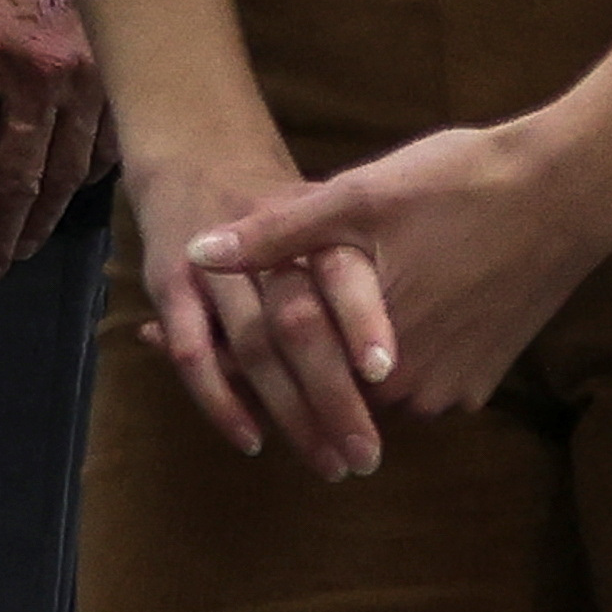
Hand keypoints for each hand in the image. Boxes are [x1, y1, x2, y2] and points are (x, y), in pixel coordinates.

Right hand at [125, 132, 387, 483]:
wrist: (199, 147)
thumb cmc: (290, 196)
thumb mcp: (345, 203)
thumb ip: (384, 270)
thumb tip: (441, 347)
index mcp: (312, 219)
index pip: (341, 272)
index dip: (362, 320)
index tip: (383, 371)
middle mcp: (263, 243)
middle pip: (299, 326)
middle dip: (334, 398)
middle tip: (367, 458)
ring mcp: (213, 263)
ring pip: (254, 349)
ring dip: (291, 412)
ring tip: (330, 463)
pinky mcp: (170, 280)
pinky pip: (195, 351)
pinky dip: (221, 399)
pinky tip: (250, 438)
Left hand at [189, 107, 611, 421]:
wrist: (570, 190)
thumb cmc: (460, 185)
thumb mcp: (358, 198)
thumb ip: (277, 236)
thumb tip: (196, 254)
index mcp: (373, 359)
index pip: (276, 374)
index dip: (218, 353)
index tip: (160, 337)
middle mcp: (414, 391)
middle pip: (318, 389)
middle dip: (258, 364)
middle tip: (195, 336)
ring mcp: (454, 388)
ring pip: (364, 386)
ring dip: (320, 362)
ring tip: (261, 328)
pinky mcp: (484, 375)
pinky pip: (409, 375)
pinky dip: (373, 353)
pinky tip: (352, 318)